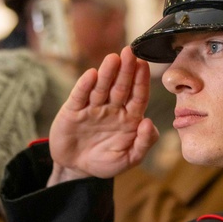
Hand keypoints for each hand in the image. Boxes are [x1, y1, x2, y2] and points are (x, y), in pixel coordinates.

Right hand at [48, 46, 159, 183]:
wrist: (77, 170)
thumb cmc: (105, 162)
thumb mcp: (129, 159)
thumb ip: (143, 143)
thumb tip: (149, 122)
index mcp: (129, 118)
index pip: (138, 96)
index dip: (141, 81)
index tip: (144, 65)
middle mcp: (112, 109)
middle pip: (120, 87)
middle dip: (125, 70)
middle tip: (130, 52)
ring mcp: (92, 108)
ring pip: (101, 88)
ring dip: (107, 73)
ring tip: (113, 58)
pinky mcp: (73, 111)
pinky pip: (80, 96)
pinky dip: (85, 86)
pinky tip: (91, 74)